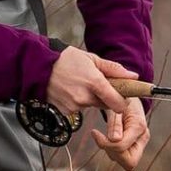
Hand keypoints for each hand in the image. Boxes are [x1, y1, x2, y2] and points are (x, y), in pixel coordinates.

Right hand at [44, 48, 151, 170]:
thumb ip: (114, 70)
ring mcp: (74, 106)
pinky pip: (78, 109)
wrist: (37, 66)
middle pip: (105, 104)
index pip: (118, 103)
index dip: (122, 102)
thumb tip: (133, 76)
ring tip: (77, 83)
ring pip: (90, 105)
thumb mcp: (92, 59)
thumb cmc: (65, 59)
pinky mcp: (65, 112)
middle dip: (104, 97)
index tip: (122, 97)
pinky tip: (68, 90)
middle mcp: (85, 97)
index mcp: (95, 83)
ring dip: (89, 98)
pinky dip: (76, 101)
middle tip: (95, 84)